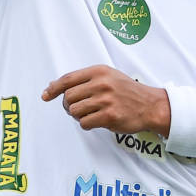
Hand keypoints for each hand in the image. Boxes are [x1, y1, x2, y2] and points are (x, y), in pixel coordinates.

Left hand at [42, 64, 169, 135]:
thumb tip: (53, 86)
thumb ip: (83, 79)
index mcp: (98, 71)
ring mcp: (105, 100)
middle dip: (68, 105)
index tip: (45, 95)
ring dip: (77, 115)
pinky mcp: (109, 116)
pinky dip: (86, 124)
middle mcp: (101, 83)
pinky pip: (84, 123)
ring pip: (74, 111)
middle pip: (68, 97)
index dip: (53, 88)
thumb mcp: (107, 76)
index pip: (68, 79)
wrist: (150, 105)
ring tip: (89, 113)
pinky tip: (96, 120)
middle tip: (76, 108)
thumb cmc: (126, 91)